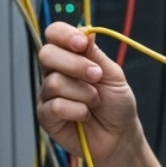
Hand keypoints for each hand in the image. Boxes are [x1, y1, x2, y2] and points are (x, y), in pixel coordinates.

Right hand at [36, 22, 141, 163]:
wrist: (119, 136)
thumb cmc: (116, 105)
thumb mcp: (112, 74)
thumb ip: (95, 54)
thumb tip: (84, 30)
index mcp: (70, 57)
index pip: (54, 34)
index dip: (64, 35)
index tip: (82, 44)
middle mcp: (55, 72)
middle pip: (47, 54)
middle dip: (75, 64)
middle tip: (96, 76)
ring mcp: (48, 94)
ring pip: (55, 82)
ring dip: (84, 93)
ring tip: (95, 102)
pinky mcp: (46, 116)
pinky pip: (55, 106)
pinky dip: (77, 110)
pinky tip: (85, 116)